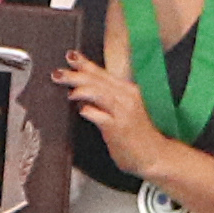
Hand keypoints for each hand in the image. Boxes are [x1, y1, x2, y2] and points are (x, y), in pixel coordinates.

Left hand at [53, 53, 180, 182]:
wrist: (155, 156)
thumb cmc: (138, 136)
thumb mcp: (124, 111)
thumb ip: (104, 100)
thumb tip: (81, 92)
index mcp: (128, 91)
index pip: (103, 74)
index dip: (85, 64)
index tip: (70, 56)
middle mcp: (127, 97)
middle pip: (98, 80)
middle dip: (76, 74)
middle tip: (58, 72)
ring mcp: (123, 112)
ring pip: (99, 93)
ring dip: (80, 88)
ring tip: (65, 87)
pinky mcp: (119, 128)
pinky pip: (101, 116)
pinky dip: (89, 111)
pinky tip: (81, 109)